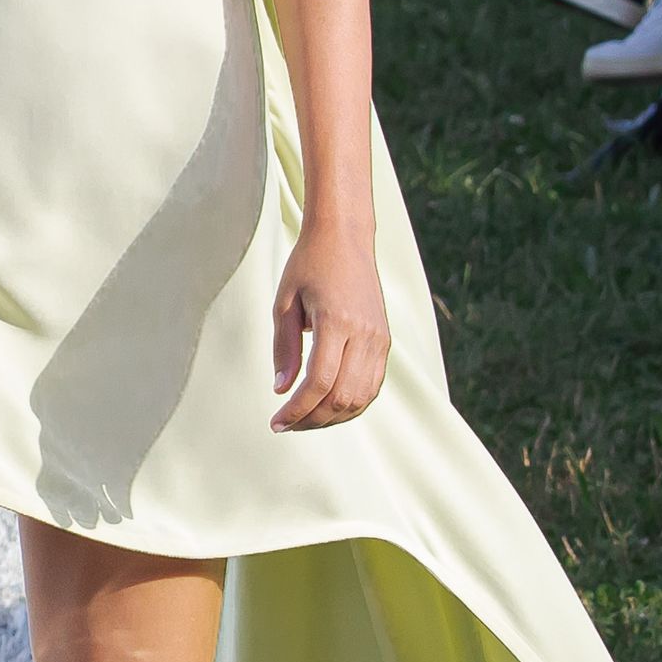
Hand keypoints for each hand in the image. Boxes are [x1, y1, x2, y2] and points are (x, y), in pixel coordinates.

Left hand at [272, 223, 389, 431]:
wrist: (345, 237)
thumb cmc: (308, 264)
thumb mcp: (284, 302)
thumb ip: (284, 348)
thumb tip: (282, 391)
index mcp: (337, 322)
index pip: (319, 383)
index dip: (297, 409)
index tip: (277, 422)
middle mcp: (364, 333)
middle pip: (342, 396)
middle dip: (312, 419)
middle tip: (286, 424)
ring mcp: (379, 338)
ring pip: (361, 397)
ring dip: (332, 417)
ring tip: (304, 419)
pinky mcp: (384, 340)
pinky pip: (372, 385)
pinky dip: (351, 403)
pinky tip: (327, 406)